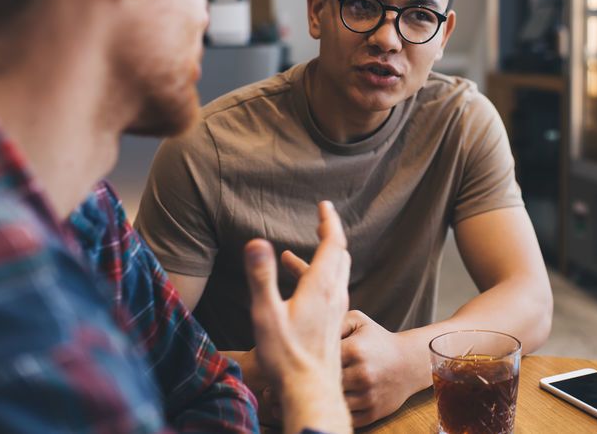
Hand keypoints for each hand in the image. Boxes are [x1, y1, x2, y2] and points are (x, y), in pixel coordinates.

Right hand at [244, 200, 351, 433]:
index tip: (324, 205)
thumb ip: (261, 277)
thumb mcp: (266, 314)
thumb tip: (256, 241)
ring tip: (293, 255)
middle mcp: (334, 294)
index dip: (329, 221)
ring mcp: (336, 310)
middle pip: (340, 255)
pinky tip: (298, 291)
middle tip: (320, 220)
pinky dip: (317, 278)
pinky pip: (330, 291)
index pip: (333, 242)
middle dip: (330, 234)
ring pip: (336, 274)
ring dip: (322, 258)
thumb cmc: (287, 356)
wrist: (311, 391)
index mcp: (321, 286)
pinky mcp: (332, 324)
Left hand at [281, 253, 425, 426]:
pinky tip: (311, 409)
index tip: (282, 362)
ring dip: (308, 402)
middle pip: (320, 383)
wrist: (409, 365)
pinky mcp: (371, 414)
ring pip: (328, 404)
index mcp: (355, 349)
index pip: (318, 357)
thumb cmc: (374, 337)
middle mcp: (361, 373)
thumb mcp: (352, 316)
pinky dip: (327, 414)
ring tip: (283, 401)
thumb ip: (318, 292)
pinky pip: (342, 417)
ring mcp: (366, 396)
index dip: (299, 360)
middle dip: (299, 384)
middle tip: (273, 387)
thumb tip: (284, 255)